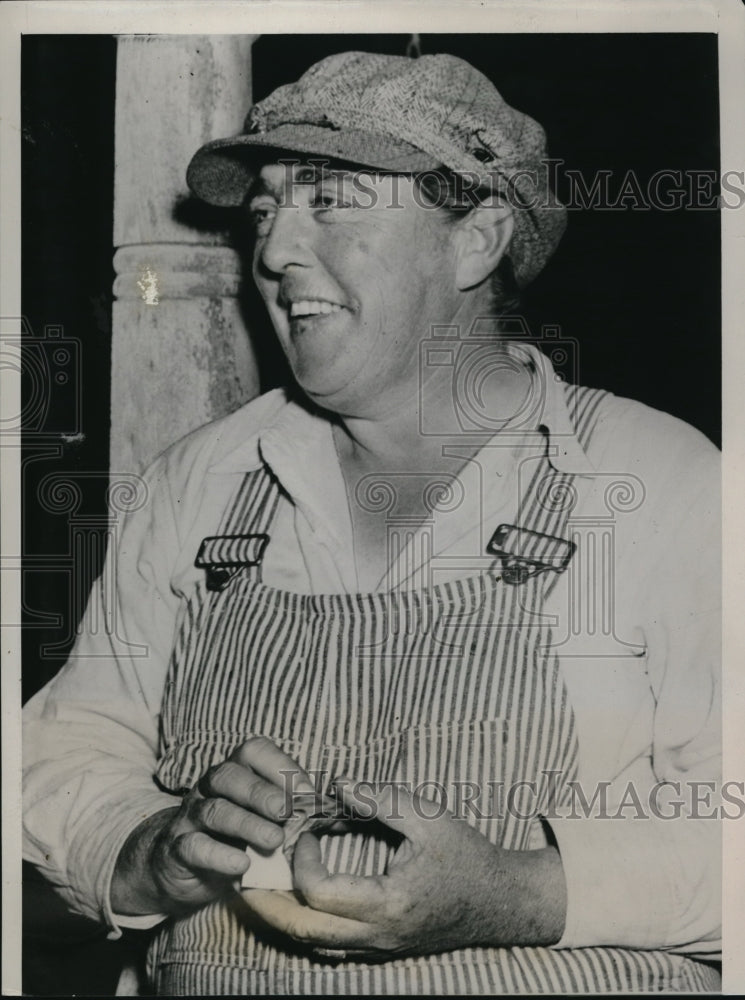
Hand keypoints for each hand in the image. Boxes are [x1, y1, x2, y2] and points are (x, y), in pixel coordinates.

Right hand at [111, 736, 312, 915]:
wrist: (181, 866)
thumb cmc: (235, 837)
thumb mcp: (265, 821)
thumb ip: (300, 816)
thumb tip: (343, 817)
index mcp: (236, 772)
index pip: (254, 751)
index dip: (280, 765)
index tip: (307, 791)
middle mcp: (210, 787)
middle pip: (230, 776)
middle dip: (261, 792)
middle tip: (286, 811)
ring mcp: (190, 817)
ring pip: (214, 811)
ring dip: (246, 824)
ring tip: (274, 840)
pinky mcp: (178, 849)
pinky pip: (194, 846)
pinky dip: (218, 855)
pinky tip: (242, 864)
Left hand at [242, 782, 566, 959]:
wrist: (501, 902)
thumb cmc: (466, 855)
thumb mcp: (428, 816)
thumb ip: (379, 799)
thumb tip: (337, 784)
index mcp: (388, 903)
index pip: (318, 893)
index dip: (301, 860)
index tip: (305, 833)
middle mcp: (378, 935)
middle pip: (303, 932)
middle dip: (269, 903)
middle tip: (248, 875)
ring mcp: (379, 948)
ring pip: (314, 945)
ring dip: (283, 918)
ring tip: (263, 888)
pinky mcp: (383, 949)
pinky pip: (332, 947)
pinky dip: (307, 926)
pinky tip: (299, 902)